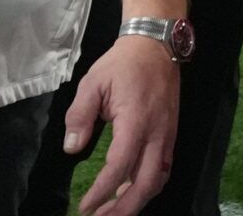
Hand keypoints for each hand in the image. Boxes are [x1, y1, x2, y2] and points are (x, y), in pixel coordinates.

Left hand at [63, 37, 179, 215]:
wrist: (156, 44)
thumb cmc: (122, 63)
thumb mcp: (92, 83)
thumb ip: (80, 116)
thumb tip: (72, 147)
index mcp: (136, 121)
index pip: (120, 166)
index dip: (102, 191)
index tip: (85, 207)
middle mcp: (157, 133)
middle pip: (146, 183)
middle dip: (125, 208)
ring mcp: (168, 134)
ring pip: (159, 179)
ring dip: (138, 200)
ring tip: (115, 210)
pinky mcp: (170, 133)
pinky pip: (164, 168)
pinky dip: (149, 185)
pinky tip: (132, 191)